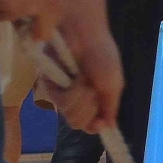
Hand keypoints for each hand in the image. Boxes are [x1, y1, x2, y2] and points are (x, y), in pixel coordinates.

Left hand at [40, 3, 122, 135]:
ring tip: (84, 79)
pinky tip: (75, 78)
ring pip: (72, 117)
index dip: (94, 125)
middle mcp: (74, 98)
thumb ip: (110, 109)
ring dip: (83, 98)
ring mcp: (60, 92)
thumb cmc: (101, 55)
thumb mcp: (114, 85)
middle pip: (80, 123)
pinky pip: (62, 104)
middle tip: (92, 87)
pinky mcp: (48, 85)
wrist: (84, 36)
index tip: (99, 121)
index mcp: (91, 98)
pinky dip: (73, 92)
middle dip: (90, 106)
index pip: (89, 125)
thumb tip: (106, 127)